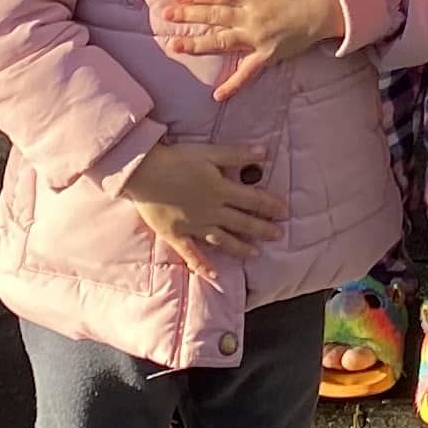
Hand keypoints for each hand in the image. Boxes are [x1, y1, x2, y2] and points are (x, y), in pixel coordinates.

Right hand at [118, 139, 288, 277]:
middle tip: (278, 235)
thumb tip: (265, 153)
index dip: (270, 205)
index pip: (252, 200)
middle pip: (242, 222)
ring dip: (241, 247)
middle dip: (262, 228)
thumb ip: (238, 154)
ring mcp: (195, 226)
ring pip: (222, 239)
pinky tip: (213, 276)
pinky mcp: (177, 235)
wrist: (144, 172)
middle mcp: (211, 211)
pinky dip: (202, 265)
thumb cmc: (177, 159)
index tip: (284, 211)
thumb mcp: (210, 151)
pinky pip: (191, 254)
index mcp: (221, 190)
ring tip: (256, 254)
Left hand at [155, 0, 347, 100]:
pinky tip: (217, 96)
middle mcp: (250, 17)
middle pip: (215, 16)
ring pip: (222, 42)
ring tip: (176, 45)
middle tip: (167, 15)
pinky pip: (247, 73)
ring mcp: (257, 38)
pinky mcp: (266, 56)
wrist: (327, 11)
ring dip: (199, 43)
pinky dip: (233, 85)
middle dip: (189, 15)